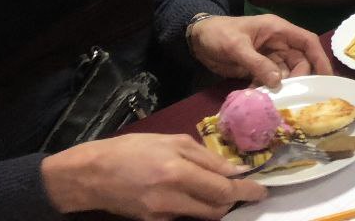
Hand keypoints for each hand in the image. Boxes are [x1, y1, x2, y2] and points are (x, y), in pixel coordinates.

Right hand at [40, 133, 266, 219]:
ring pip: (203, 218)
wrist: (92, 175)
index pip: (222, 190)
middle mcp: (170, 199)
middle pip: (216, 209)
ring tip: (221, 191)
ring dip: (218, 206)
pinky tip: (198, 197)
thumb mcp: (173, 142)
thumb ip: (207, 157)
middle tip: (243, 188)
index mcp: (176, 172)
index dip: (246, 192)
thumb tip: (237, 170)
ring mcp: (160, 216)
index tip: (263, 190)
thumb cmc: (133, 150)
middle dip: (234, 201)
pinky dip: (197, 211)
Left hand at [188, 15, 331, 88]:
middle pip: (300, 60)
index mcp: (278, 30)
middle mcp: (278, 42)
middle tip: (292, 94)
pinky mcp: (258, 67)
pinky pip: (271, 79)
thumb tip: (278, 82)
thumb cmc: (219, 34)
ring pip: (286, 72)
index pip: (307, 42)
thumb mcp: (236, 47)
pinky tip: (259, 97)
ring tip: (276, 99)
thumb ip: (257, 63)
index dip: (320, 58)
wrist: (196, 39)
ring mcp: (268, 56)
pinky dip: (268, 89)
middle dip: (299, 77)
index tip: (327, 78)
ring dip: (283, 86)